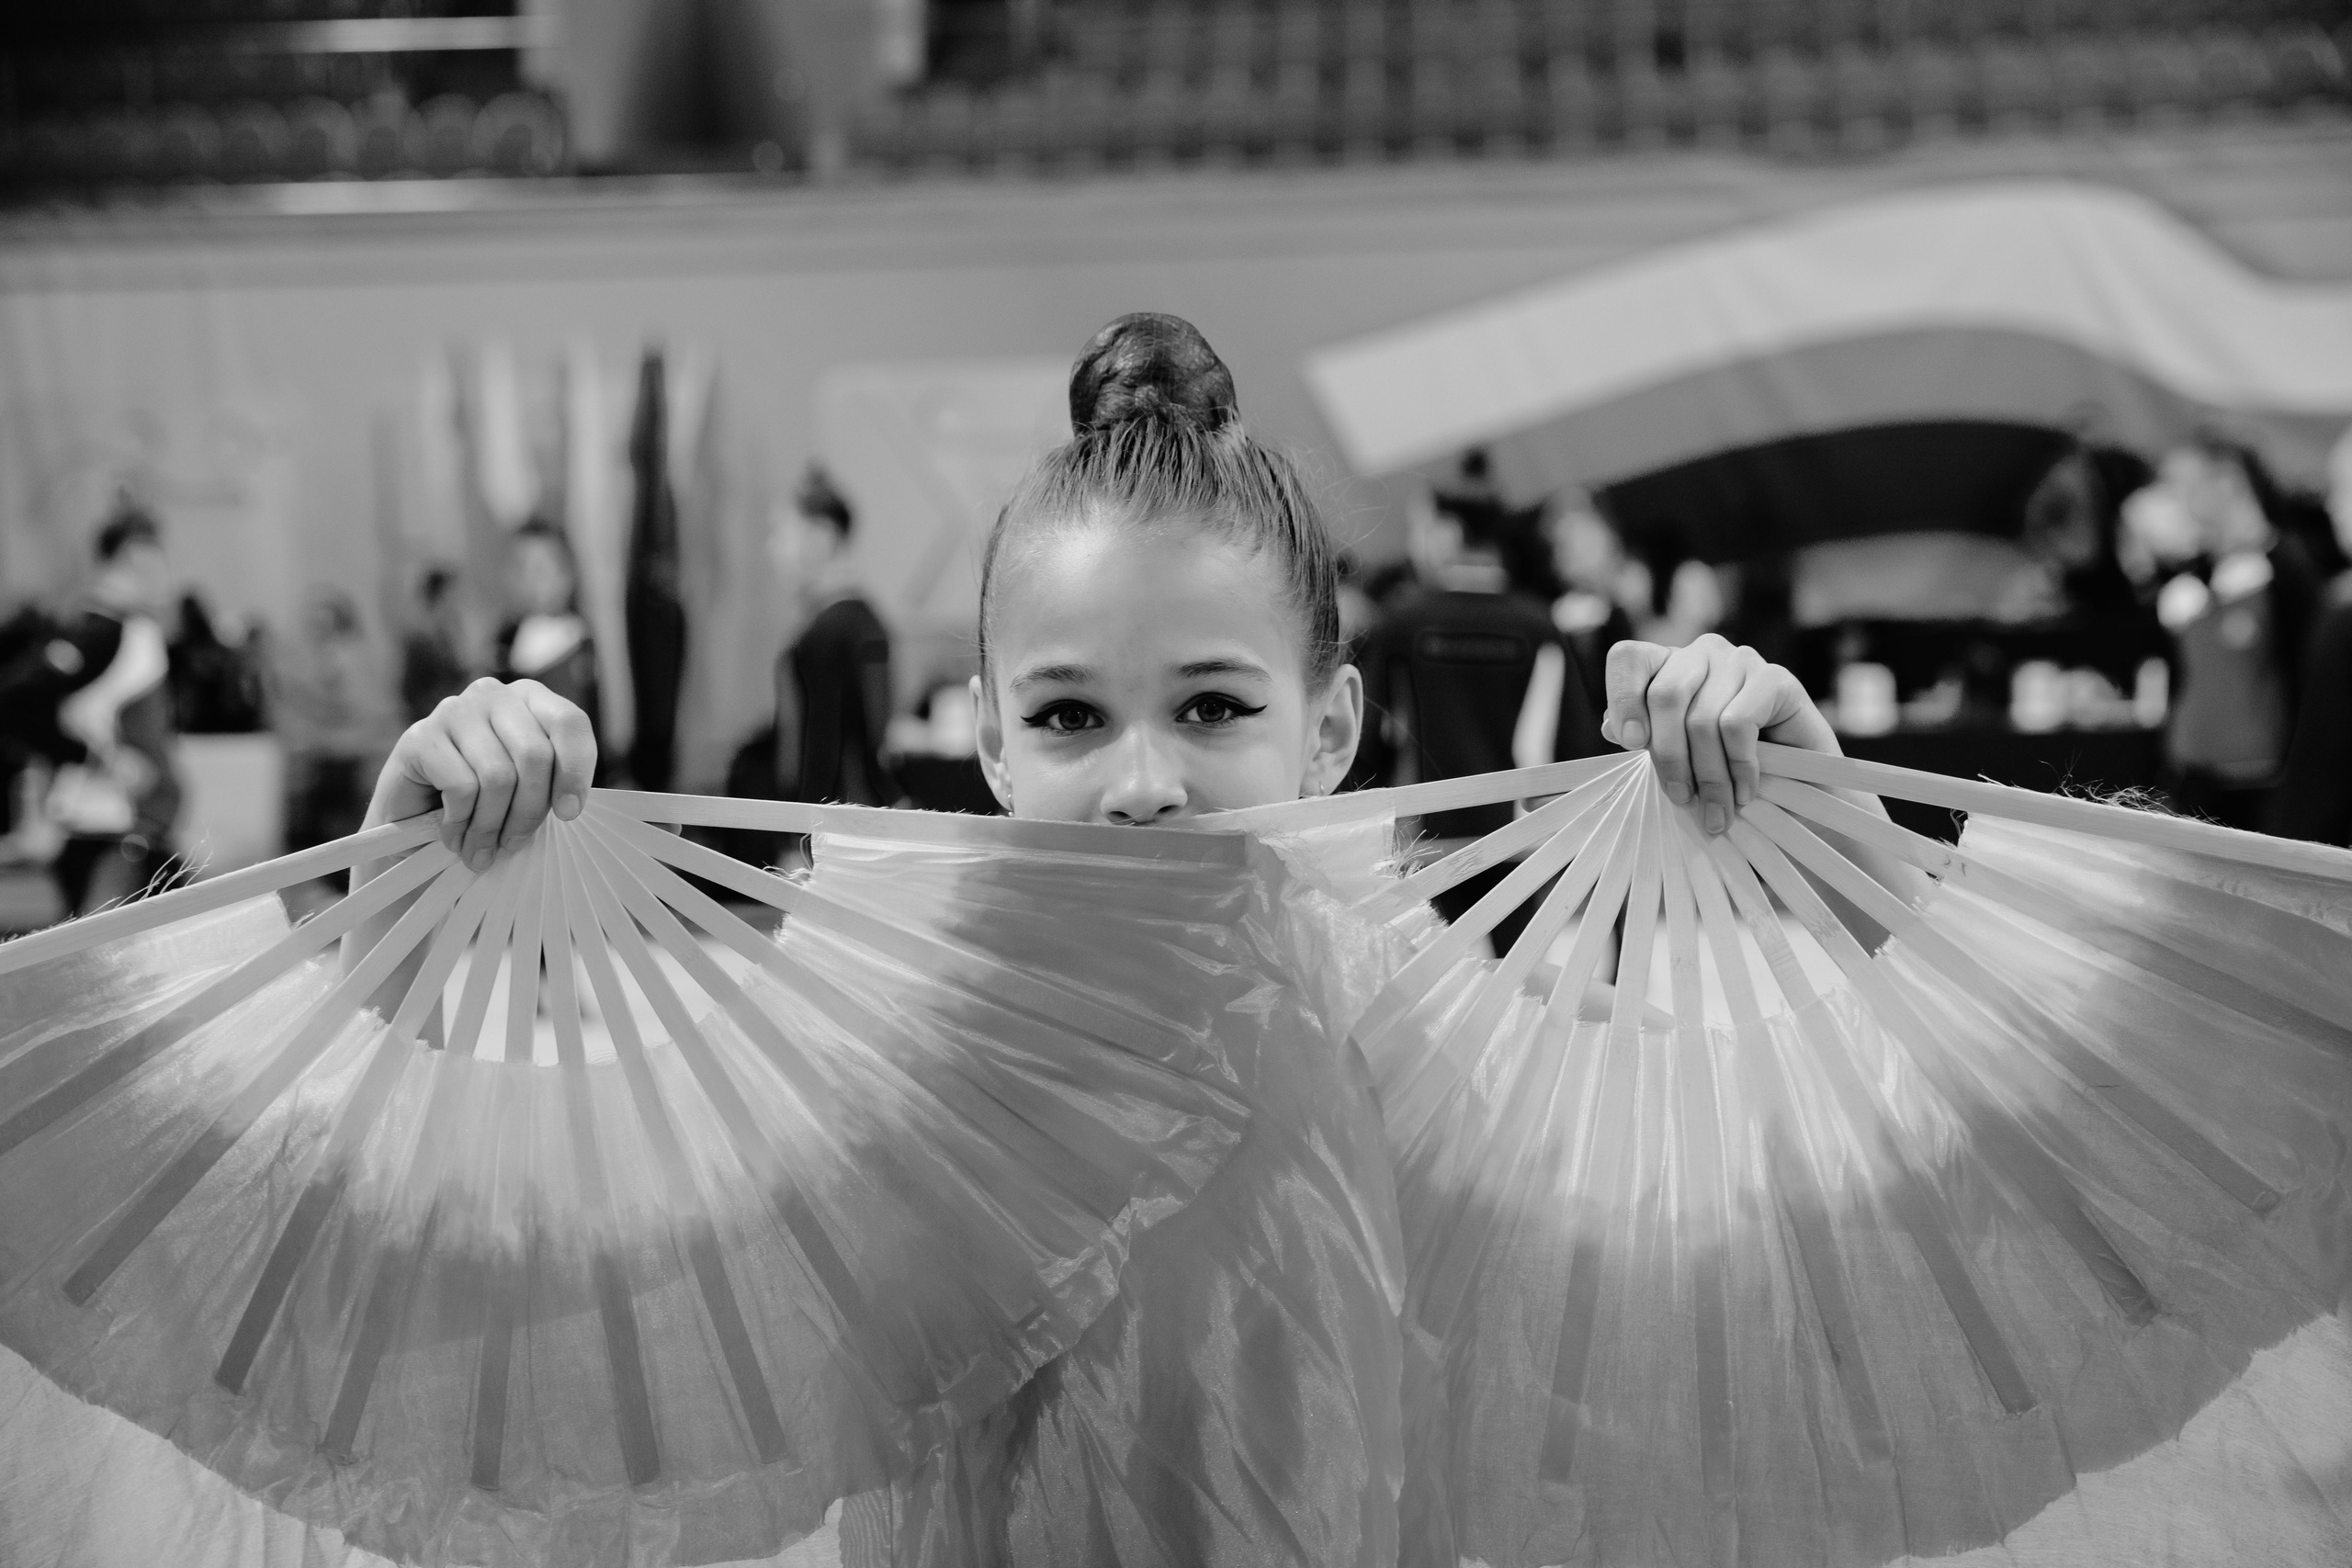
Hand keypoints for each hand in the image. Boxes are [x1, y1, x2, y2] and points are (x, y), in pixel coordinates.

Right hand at [368, 678, 595, 871]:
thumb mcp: (528, 788)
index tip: (568, 814)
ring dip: (492, 826)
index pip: (569, 723)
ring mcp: (454, 711)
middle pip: (535, 755)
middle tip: (514, 844)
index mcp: (530, 698)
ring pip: (498, 776)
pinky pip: (461, 787)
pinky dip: (461, 823)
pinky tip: (454, 836)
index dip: (575, 772)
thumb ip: (551, 783)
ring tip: (483, 849)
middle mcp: (492, 694)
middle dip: (529, 811)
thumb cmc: (482, 802)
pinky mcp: (420, 737)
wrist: (412, 820)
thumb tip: (569, 807)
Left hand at [1601, 634, 1838, 834]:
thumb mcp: (1678, 760)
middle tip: (1681, 800)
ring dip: (1708, 776)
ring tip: (1716, 811)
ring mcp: (1741, 661)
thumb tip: (1611, 726)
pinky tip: (1745, 791)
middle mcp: (1702, 653)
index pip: (1627, 658)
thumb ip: (1646, 739)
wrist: (1800, 797)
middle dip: (1669, 757)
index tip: (1628, 744)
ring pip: (1703, 719)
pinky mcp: (1777, 679)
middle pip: (1665, 695)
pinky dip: (1739, 767)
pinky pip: (1738, 724)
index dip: (1623, 697)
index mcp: (1668, 666)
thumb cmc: (1728, 777)